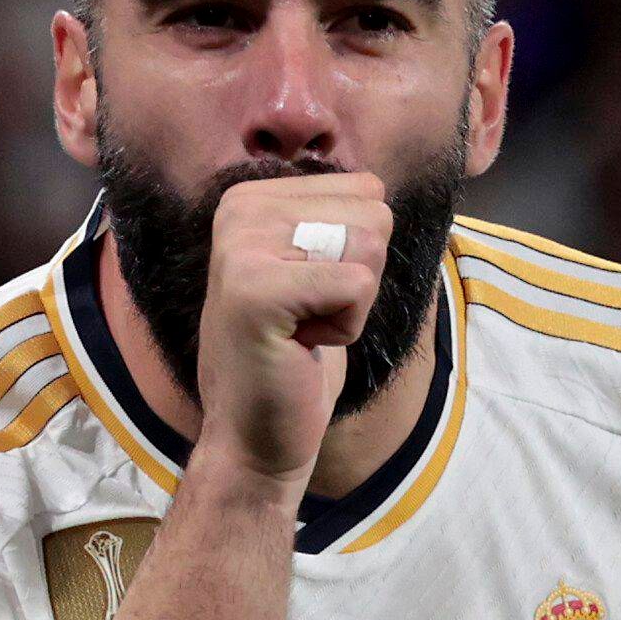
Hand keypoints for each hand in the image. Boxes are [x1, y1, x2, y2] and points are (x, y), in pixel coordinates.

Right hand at [194, 172, 390, 488]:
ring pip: (369, 246)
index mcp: (252, 196)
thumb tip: (380, 188)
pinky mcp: (256, 289)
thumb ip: (341, 220)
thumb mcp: (317, 266)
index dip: (360, 252)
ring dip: (354, 303)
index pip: (368, 188)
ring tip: (304, 327)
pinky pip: (357, 285)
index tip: (312, 290)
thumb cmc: (295, 353)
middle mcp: (240, 209)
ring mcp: (242, 246)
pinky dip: (347, 327)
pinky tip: (302, 345)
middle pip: (374, 213)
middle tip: (310, 314)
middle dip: (362, 276)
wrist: (253, 431)